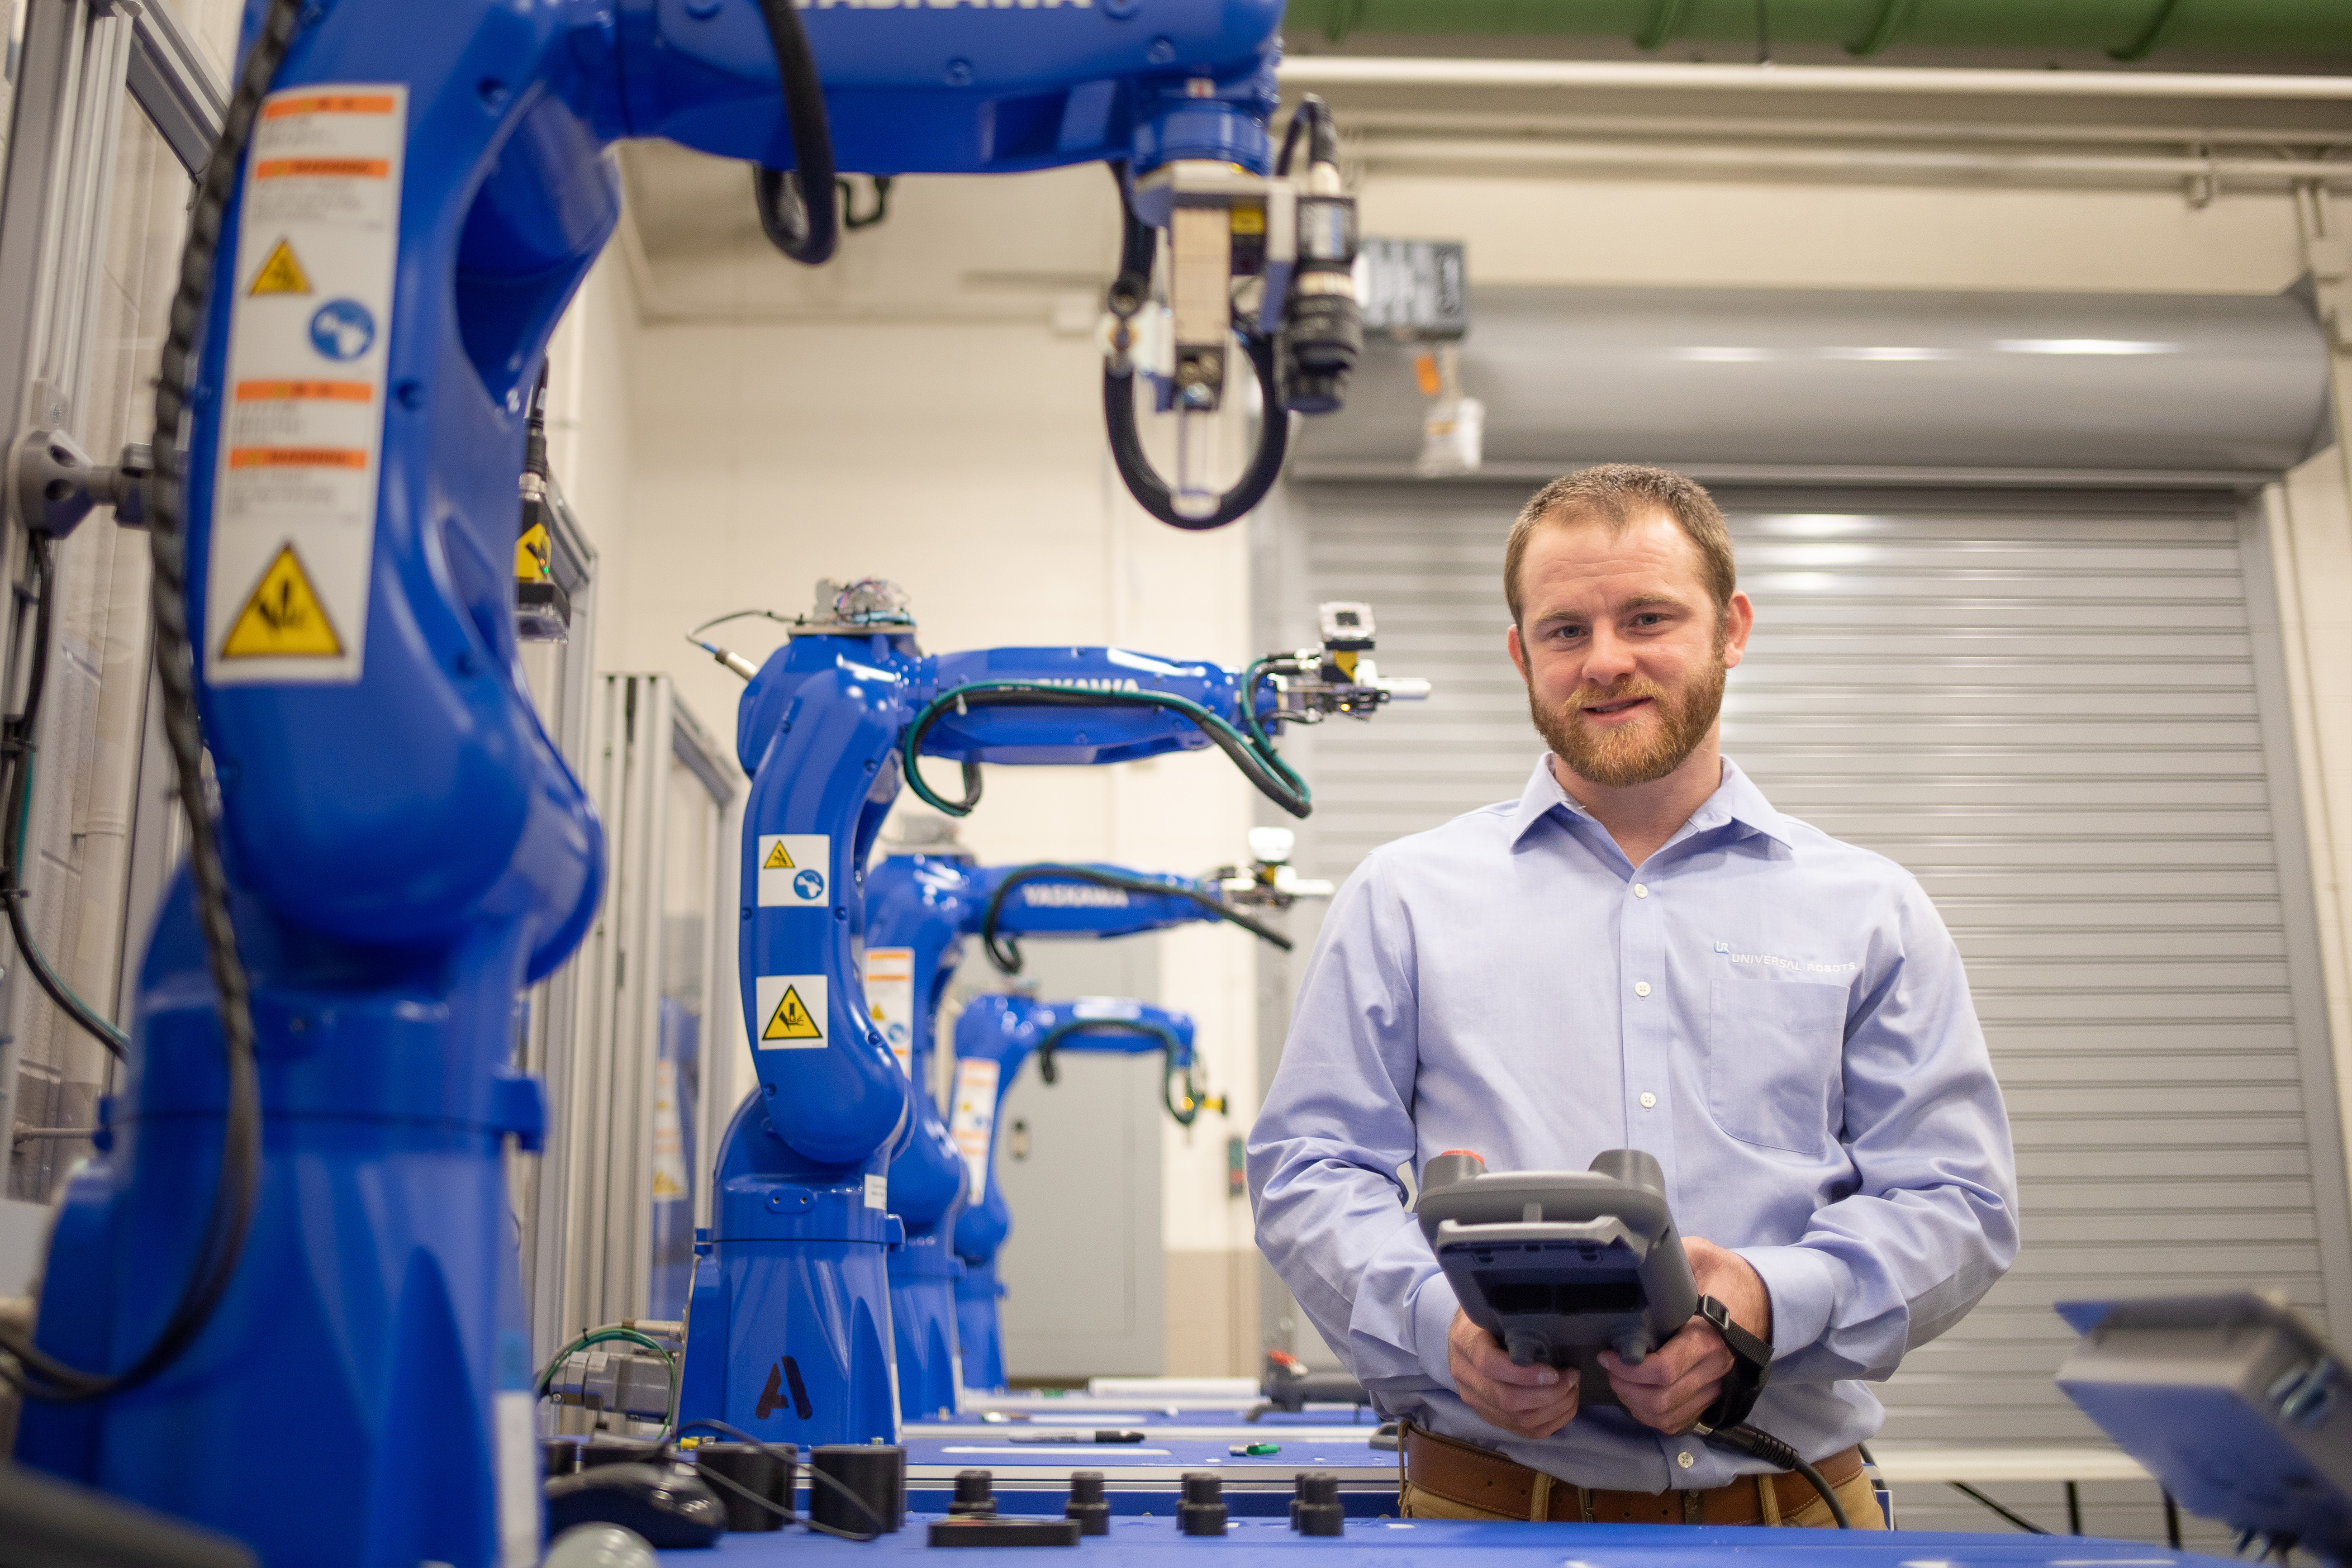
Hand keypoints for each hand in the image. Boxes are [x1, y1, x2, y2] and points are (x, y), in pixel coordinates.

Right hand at [1448, 1309, 1579, 1438]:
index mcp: (1465, 1344)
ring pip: (1518, 1420)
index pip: (1489, 1365)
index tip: (1554, 1371)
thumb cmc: (1488, 1316)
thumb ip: (1512, 1316)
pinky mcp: (1490, 1416)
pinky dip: (1551, 1422)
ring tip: (1573, 1390)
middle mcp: (1465, 1377)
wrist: (1466, 1335)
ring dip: (1554, 1409)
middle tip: (1572, 1378)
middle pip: (1506, 1399)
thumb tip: (1550, 1320)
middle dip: (1548, 1394)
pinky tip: (1566, 1406)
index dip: (1524, 1374)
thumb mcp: (1493, 1307)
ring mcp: (1476, 1401)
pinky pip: (1524, 1431)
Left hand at [1600, 1238, 1771, 1433]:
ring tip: (1621, 1380)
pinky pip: (1680, 1421)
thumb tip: (1636, 1255)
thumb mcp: (1700, 1255)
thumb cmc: (1724, 1276)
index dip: (1628, 1368)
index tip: (1609, 1353)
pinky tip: (1639, 1396)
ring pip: (1668, 1415)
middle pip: (1661, 1399)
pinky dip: (1654, 1415)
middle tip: (1610, 1366)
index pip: (1664, 1368)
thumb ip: (1671, 1258)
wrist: (1762, 1298)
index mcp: (1707, 1335)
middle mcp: (1712, 1367)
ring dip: (1636, 1404)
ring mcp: (1714, 1385)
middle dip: (1625, 1387)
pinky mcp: (1712, 1395)